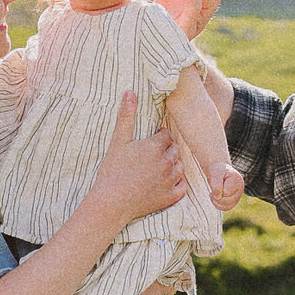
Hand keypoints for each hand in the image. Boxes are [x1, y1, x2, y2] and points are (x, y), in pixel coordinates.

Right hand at [85, 91, 186, 227]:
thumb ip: (126, 116)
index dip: (159, 137)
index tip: (150, 142)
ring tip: (158, 168)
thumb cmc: (112, 171)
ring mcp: (170, 180)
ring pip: (180, 166)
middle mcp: (167, 162)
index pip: (167, 135)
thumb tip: (130, 92)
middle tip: (152, 155)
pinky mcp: (171, 196)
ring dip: (173, 165)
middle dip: (166, 150)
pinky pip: (182, 186)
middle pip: (175, 149)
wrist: (111, 203)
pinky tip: (165, 182)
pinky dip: (177, 183)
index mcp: (156, 146)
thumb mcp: (118, 141)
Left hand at [210, 164, 243, 211]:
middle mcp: (240, 189)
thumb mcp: (214, 174)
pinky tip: (214, 198)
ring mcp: (237, 196)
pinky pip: (226, 208)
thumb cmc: (217, 171)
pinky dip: (218, 205)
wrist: (218, 170)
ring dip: (217, 202)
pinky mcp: (233, 200)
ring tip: (212, 195)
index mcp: (237, 181)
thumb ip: (216, 185)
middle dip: (217, 198)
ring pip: (227, 206)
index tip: (214, 183)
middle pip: (228, 201)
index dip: (217, 190)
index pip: (226, 192)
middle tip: (211, 192)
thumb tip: (218, 198)